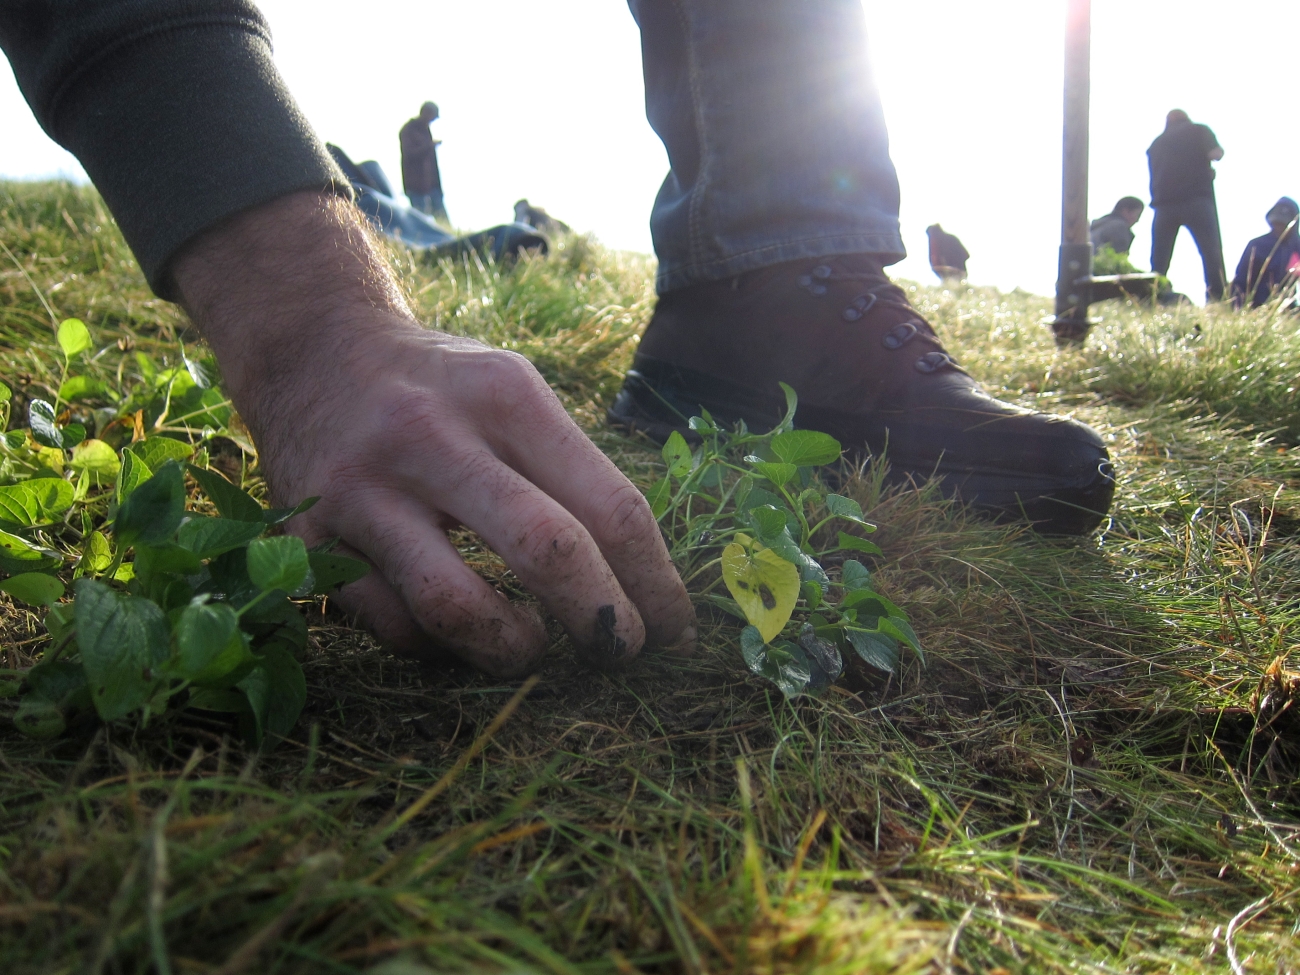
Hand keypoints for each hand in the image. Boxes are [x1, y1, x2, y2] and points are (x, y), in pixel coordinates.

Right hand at [171, 191, 695, 675]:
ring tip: (532, 650)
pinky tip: (457, 633)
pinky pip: (392, 624)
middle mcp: (433, 436)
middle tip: (622, 654)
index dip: (656, 583)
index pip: (610, 506)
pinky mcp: (307, 537)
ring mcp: (363, 489)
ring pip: (456, 606)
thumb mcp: (514, 390)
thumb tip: (644, 583)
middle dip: (604, 623)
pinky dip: (439, 646)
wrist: (310, 349)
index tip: (674, 628)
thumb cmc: (442, 388)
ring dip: (514, 649)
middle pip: (549, 552)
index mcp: (507, 396)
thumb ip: (571, 471)